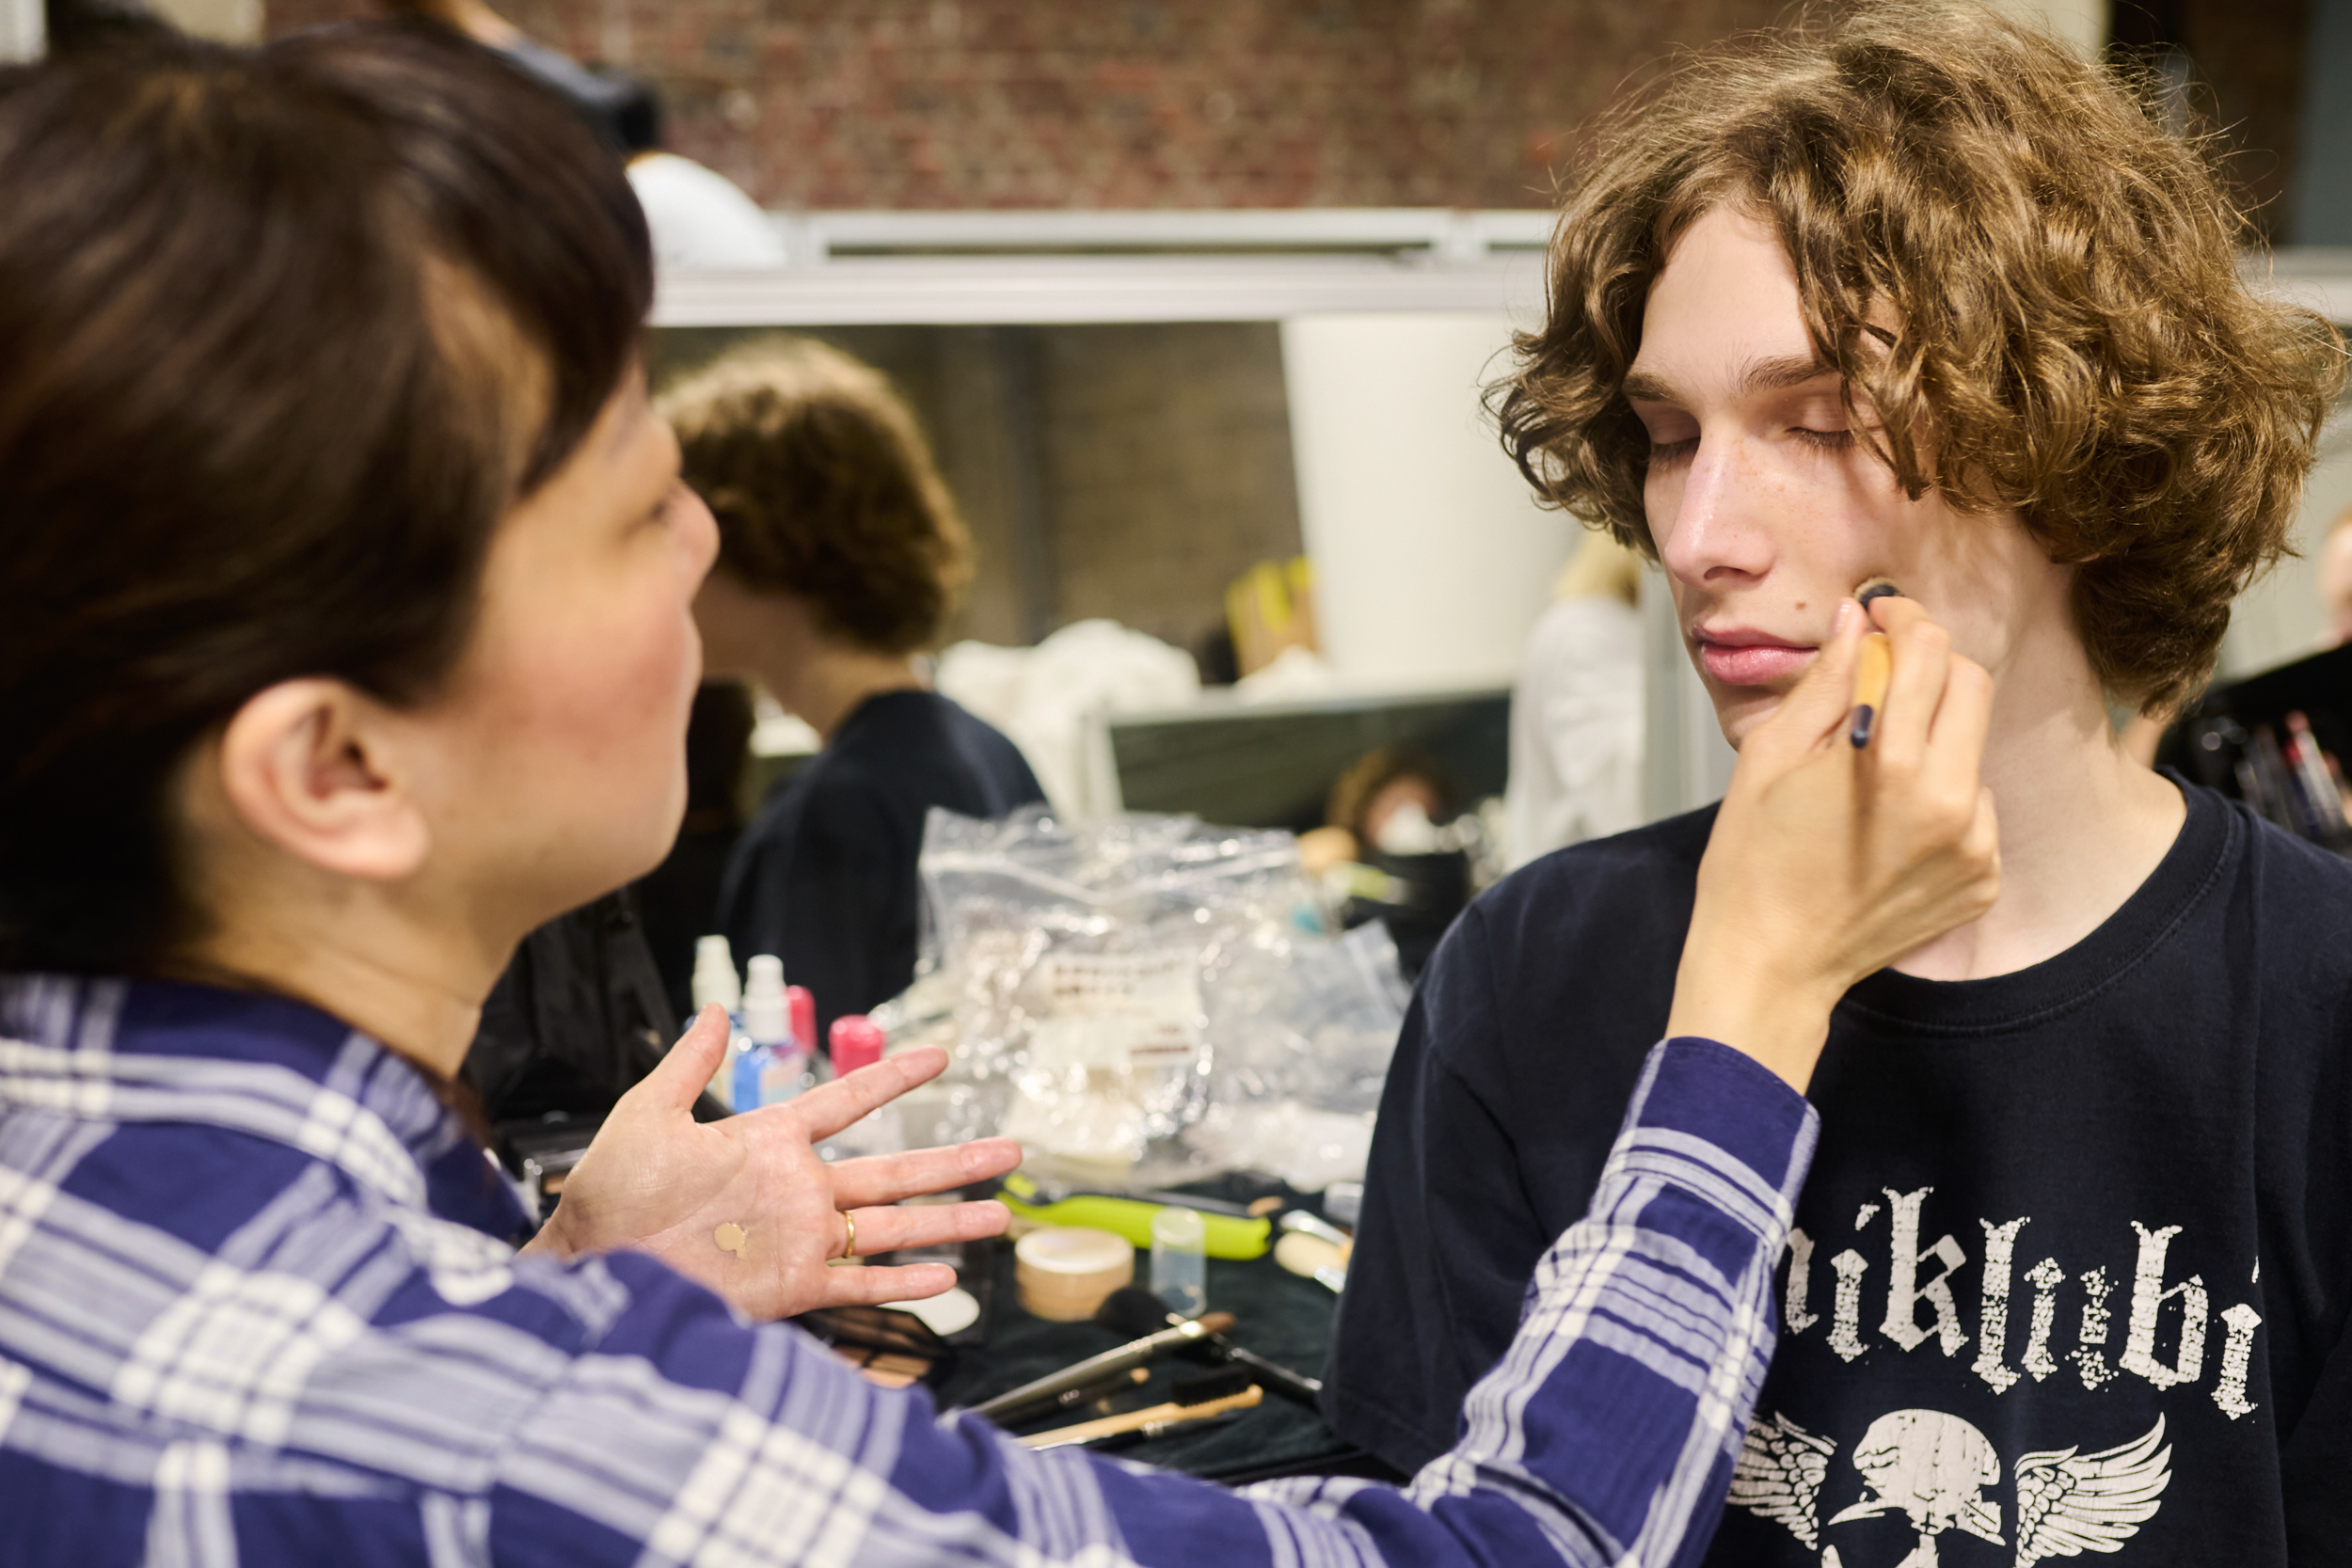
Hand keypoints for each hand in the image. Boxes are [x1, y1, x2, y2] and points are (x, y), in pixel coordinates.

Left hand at [521, 1007, 1021, 1317]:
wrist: (591, 1264)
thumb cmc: (608, 1192)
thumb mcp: (648, 1113)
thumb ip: (689, 1064)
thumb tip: (712, 1010)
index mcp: (768, 1141)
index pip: (846, 1102)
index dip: (892, 1079)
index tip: (940, 1056)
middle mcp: (797, 1189)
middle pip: (894, 1170)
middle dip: (954, 1162)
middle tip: (1011, 1149)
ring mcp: (799, 1239)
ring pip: (891, 1227)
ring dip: (946, 1222)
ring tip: (999, 1215)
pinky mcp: (788, 1287)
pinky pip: (856, 1284)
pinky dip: (901, 1283)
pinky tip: (944, 1278)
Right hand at [1666, 594, 2000, 1090]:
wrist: (1770, 964)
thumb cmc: (1753, 860)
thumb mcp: (1768, 756)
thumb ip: (1825, 681)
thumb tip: (1853, 619)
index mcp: (1893, 763)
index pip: (1930, 649)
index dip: (1903, 618)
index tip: (1880, 616)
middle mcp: (1951, 801)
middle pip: (1972, 686)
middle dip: (1931, 667)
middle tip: (1884, 676)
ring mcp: (1975, 845)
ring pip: (1973, 748)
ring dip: (1934, 739)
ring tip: (1874, 774)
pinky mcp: (1984, 879)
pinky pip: (1976, 809)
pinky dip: (1940, 800)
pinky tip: (1890, 825)